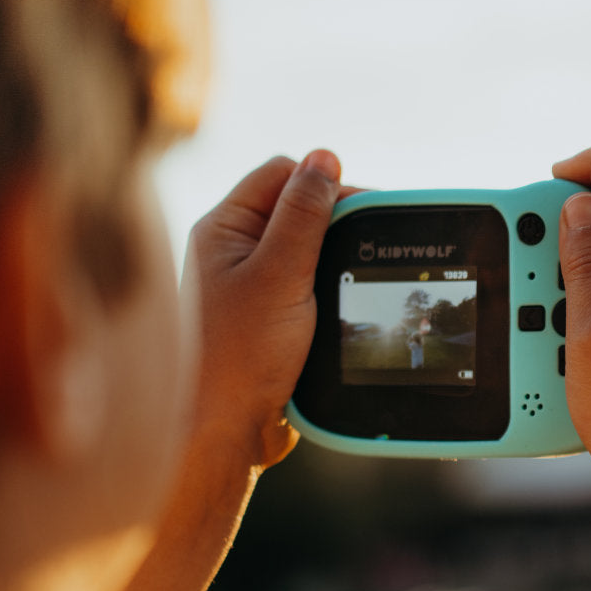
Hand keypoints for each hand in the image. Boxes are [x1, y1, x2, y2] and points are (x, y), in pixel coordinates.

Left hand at [183, 151, 353, 470]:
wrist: (224, 432)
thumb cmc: (239, 355)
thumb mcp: (280, 274)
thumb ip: (305, 215)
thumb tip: (326, 159)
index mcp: (223, 229)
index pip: (282, 175)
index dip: (326, 185)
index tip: (365, 212)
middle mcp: (231, 252)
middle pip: (295, 210)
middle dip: (334, 225)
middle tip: (367, 249)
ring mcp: (247, 287)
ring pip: (304, 251)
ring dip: (333, 260)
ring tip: (356, 279)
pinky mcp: (265, 320)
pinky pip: (304, 287)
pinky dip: (327, 291)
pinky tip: (341, 306)